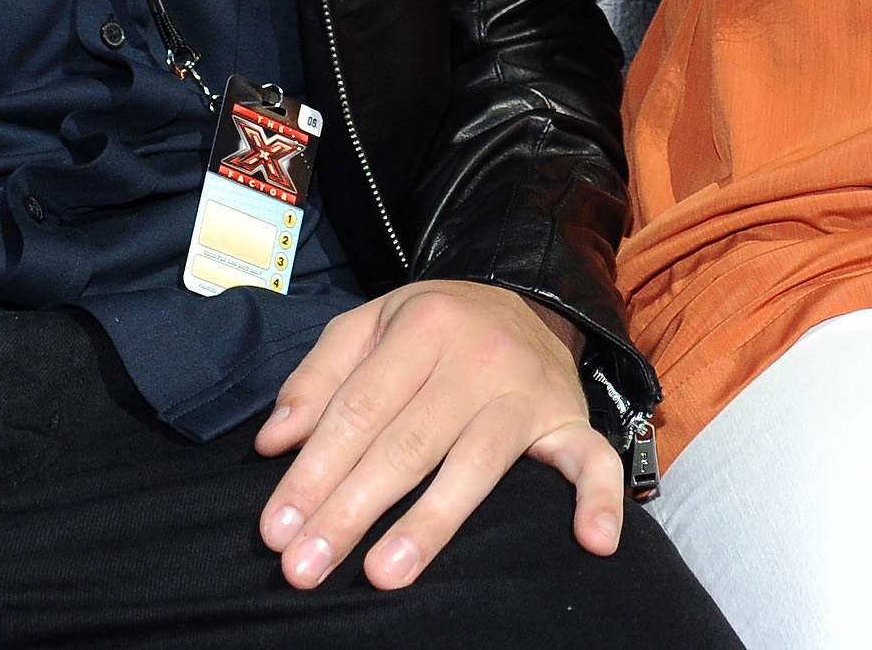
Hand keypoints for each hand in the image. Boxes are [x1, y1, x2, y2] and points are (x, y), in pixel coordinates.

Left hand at [253, 280, 619, 591]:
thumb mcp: (370, 325)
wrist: (531, 298)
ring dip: (430, 522)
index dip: (313, 472)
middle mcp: (479, 357)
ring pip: (476, 464)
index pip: (358, 409)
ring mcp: (529, 391)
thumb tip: (273, 444)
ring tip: (383, 573)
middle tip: (304, 567)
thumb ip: (317, 378)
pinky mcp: (571, 420)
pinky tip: (593, 541)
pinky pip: (591, 459)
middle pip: (407, 443)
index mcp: (424, 325)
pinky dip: (598, 499)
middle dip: (350, 510)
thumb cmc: (435, 327)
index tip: (276, 530)